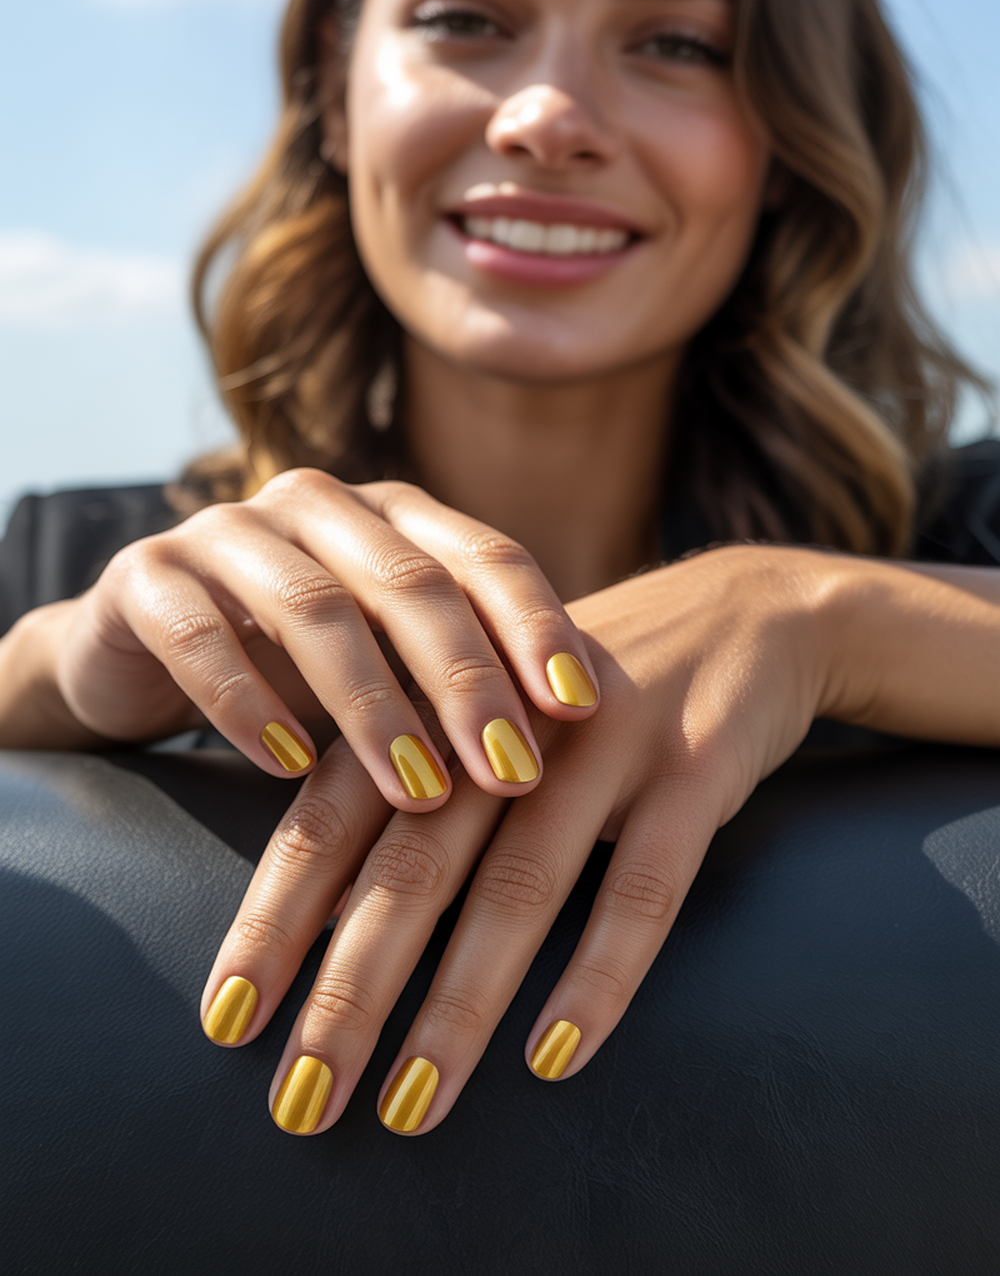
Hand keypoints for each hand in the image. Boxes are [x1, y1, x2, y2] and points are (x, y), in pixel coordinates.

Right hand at [15, 470, 599, 807]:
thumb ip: (462, 678)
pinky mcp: (144, 575)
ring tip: (417, 789)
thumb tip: (586, 742)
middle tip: (513, 770)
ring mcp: (226, 530)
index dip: (535, 624)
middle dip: (468, 680)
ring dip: (371, 705)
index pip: (483, 553)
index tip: (583, 707)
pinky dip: (246, 700)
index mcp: (391, 515)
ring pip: (312, 607)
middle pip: (408, 581)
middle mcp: (316, 505)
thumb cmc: (294, 667)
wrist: (140, 653)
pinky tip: (284, 767)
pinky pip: (199, 632)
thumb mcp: (387, 667)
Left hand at [201, 544, 833, 1132]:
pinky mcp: (696, 763)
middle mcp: (507, 716)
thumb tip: (315, 927)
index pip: (334, 813)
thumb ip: (413, 791)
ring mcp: (604, 738)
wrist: (748, 607)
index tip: (226, 1022)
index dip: (276, 917)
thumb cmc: (586, 690)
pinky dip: (599, 973)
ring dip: (460, 1004)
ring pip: (520, 882)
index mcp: (439, 700)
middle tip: (302, 1101)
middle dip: (350, 988)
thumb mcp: (490, 716)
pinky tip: (554, 1056)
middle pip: (413, 861)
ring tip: (412, 1106)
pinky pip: (646, 883)